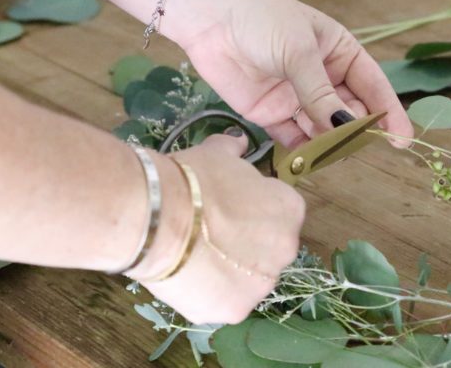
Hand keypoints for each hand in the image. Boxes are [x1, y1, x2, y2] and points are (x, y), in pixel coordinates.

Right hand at [135, 132, 303, 323]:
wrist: (159, 218)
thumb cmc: (194, 180)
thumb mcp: (215, 153)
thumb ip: (232, 149)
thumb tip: (238, 140)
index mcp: (290, 209)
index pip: (279, 210)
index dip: (252, 207)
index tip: (227, 205)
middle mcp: (287, 249)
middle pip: (268, 247)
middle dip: (245, 241)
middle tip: (209, 231)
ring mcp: (262, 284)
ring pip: (248, 278)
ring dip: (229, 269)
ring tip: (194, 255)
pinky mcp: (235, 311)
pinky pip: (225, 300)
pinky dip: (209, 292)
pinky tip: (187, 275)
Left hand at [167, 0, 413, 147]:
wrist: (208, 15)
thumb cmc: (262, 18)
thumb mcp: (299, 52)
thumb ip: (322, 94)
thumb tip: (347, 126)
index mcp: (338, 51)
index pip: (372, 85)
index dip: (388, 112)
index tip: (402, 140)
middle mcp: (321, 76)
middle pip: (348, 111)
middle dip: (356, 130)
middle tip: (360, 147)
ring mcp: (295, 96)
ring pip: (322, 128)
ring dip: (329, 143)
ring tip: (334, 155)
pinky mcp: (268, 112)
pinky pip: (292, 137)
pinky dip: (301, 151)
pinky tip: (309, 160)